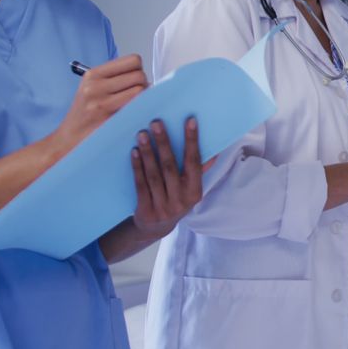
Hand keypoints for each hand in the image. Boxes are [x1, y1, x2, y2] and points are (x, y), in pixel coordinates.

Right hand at [51, 55, 147, 151]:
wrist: (69, 137)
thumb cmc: (85, 113)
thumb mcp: (92, 87)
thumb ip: (114, 77)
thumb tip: (142, 73)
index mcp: (93, 74)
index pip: (133, 61)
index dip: (138, 69)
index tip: (134, 78)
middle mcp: (96, 86)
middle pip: (139, 75)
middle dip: (143, 84)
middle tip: (137, 93)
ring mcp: (102, 102)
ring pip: (141, 90)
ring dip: (144, 97)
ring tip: (134, 103)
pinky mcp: (109, 118)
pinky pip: (136, 106)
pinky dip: (140, 108)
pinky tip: (133, 112)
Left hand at [130, 118, 215, 239]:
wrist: (154, 228)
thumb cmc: (175, 200)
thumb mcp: (190, 189)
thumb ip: (199, 171)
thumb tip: (213, 152)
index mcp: (195, 192)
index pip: (194, 162)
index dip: (192, 141)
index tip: (190, 120)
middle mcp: (181, 200)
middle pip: (170, 166)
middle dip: (163, 143)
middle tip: (156, 123)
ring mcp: (163, 207)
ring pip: (154, 174)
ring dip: (148, 152)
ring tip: (142, 134)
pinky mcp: (146, 210)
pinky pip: (141, 184)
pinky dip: (137, 167)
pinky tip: (134, 152)